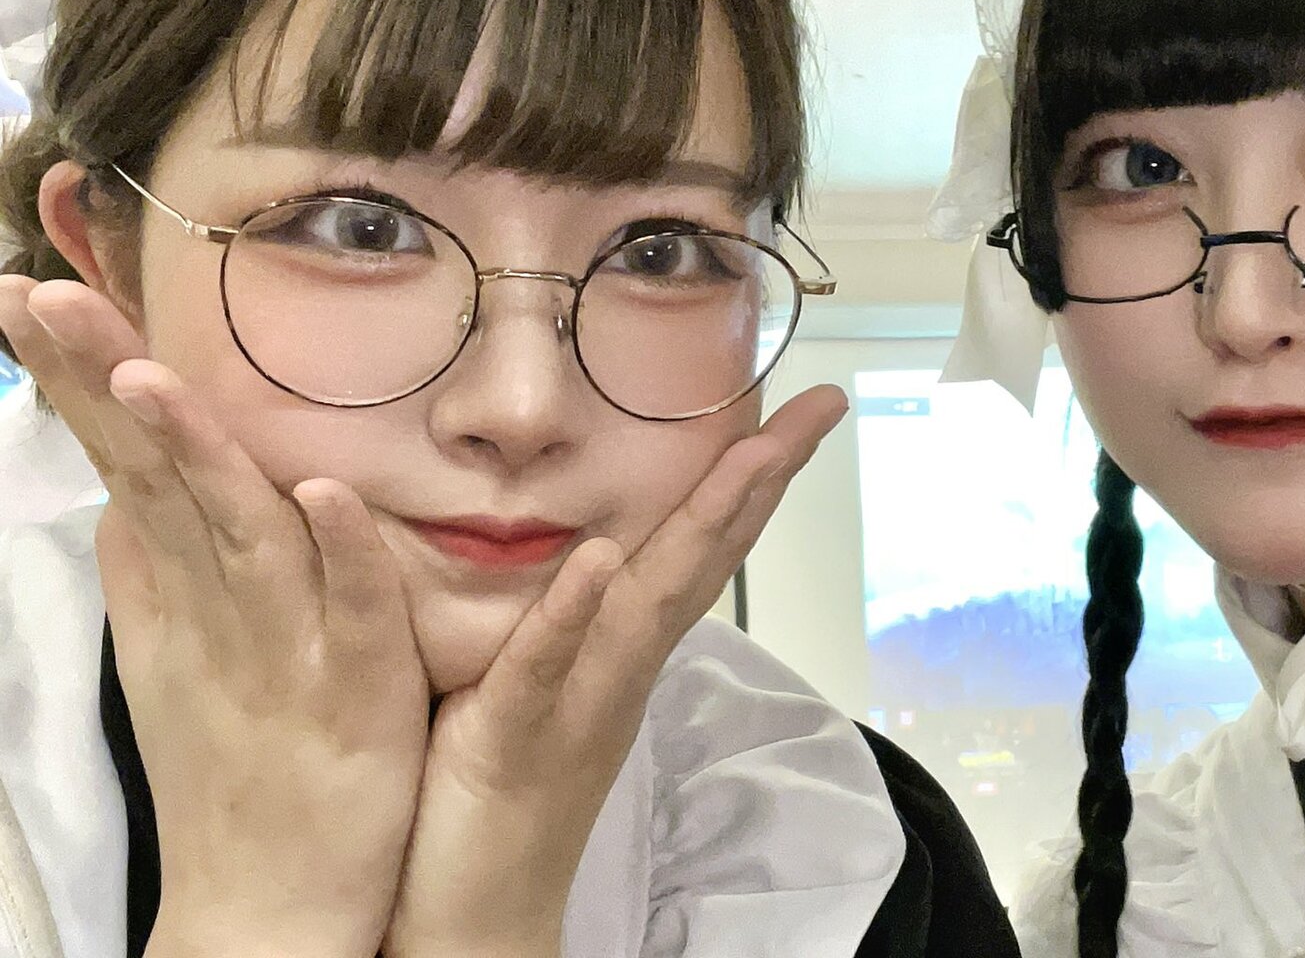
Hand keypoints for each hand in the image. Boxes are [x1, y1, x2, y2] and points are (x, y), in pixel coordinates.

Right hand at [0, 276, 430, 957]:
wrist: (270, 905)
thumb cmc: (232, 763)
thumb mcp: (174, 655)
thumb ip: (152, 569)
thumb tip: (121, 493)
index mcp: (176, 585)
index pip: (120, 457)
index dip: (78, 376)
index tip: (28, 287)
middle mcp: (214, 603)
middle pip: (151, 476)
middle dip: (97, 385)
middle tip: (36, 295)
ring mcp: (281, 648)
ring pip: (236, 532)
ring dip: (193, 455)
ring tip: (152, 376)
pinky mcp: (358, 694)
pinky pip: (352, 614)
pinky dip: (339, 556)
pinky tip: (326, 496)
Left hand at [381, 384, 848, 957]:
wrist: (471, 919)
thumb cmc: (486, 795)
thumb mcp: (524, 681)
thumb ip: (551, 614)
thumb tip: (570, 540)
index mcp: (618, 648)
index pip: (695, 546)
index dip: (745, 478)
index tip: (791, 412)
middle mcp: (620, 669)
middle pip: (703, 557)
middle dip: (762, 478)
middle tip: (820, 410)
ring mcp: (581, 704)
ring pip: (654, 602)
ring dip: (706, 525)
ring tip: (754, 453)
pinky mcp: (517, 741)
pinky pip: (549, 671)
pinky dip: (573, 614)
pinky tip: (597, 558)